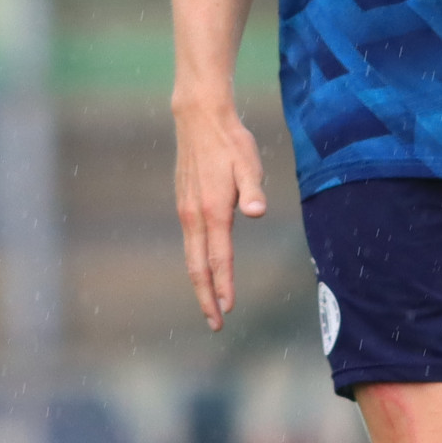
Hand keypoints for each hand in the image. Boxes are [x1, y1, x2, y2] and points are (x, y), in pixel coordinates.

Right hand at [172, 97, 269, 332]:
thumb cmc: (230, 141)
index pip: (218, 258)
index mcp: (213, 210)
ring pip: (190, 256)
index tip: (228, 310)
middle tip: (216, 324)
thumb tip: (257, 211)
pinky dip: (196, 263)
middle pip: (197, 266)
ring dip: (200, 283)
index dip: (224, 285)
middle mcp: (194, 215)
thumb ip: (253, 189)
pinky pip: (189, 242)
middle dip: (206, 297)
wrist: (198, 118)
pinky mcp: (184, 203)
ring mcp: (185, 210)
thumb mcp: (249, 162)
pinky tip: (204, 269)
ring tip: (210, 303)